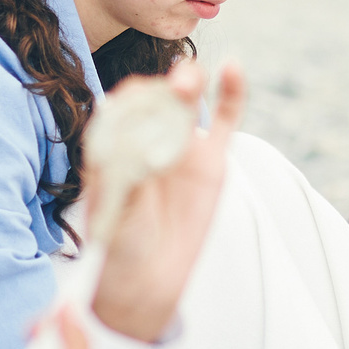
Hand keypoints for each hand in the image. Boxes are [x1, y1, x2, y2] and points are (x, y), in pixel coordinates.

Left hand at [89, 60, 245, 342]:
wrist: (148, 279)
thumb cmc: (120, 243)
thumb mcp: (115, 209)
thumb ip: (126, 177)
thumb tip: (138, 147)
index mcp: (113, 142)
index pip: (121, 108)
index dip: (129, 101)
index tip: (135, 106)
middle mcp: (146, 136)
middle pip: (155, 97)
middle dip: (161, 88)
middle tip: (173, 89)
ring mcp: (180, 144)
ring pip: (187, 101)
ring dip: (189, 81)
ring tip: (190, 80)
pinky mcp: (211, 158)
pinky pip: (224, 120)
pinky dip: (231, 94)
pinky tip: (234, 69)